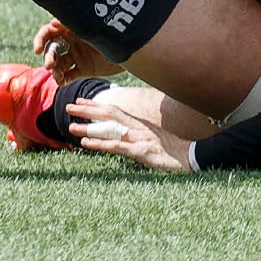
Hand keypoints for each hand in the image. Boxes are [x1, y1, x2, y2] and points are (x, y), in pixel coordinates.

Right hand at [34, 18, 122, 82]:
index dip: (40, 39)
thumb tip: (52, 22)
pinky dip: (62, 79)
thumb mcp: (94, 25)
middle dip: (48, 56)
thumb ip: (74, 24)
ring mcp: (76, 55)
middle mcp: (71, 41)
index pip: (48, 32)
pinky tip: (61, 82)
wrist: (133, 48)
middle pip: (51, 49)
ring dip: (54, 70)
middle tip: (49, 65)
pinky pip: (68, 74)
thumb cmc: (113, 32)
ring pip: (58, 63)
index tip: (37, 49)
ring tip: (57, 76)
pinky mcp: (83, 69)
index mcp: (71, 28)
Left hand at [67, 98, 192, 171]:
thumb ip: (138, 135)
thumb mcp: (153, 140)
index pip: (114, 110)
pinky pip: (117, 146)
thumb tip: (124, 135)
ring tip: (70, 127)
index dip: (96, 105)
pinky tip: (86, 144)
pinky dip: (100, 145)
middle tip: (68, 107)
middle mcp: (137, 127)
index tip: (80, 101)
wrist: (192, 158)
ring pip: (109, 129)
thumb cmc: (173, 151)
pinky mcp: (141, 152)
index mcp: (139, 124)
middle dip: (87, 110)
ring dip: (88, 128)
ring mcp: (138, 138)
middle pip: (109, 114)